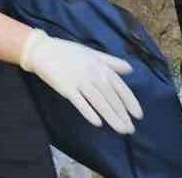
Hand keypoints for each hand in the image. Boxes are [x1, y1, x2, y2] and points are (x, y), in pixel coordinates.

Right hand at [19, 29, 140, 134]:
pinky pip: (80, 102)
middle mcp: (93, 74)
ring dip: (111, 117)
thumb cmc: (68, 52)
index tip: (138, 116)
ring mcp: (79, 81)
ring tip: (121, 129)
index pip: (120, 87)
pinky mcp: (66, 87)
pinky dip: (89, 112)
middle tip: (130, 130)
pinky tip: (97, 123)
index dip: (130, 102)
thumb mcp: (92, 53)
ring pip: (99, 102)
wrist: (43, 50)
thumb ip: (111, 62)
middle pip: (111, 97)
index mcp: (101, 66)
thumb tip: (131, 69)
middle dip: (122, 114)